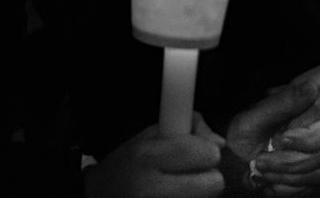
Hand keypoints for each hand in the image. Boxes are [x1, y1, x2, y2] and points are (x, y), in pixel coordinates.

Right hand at [84, 112, 223, 197]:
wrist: (100, 197)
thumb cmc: (129, 164)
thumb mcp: (150, 135)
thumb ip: (188, 128)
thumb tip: (219, 142)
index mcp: (147, 157)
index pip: (202, 152)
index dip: (209, 151)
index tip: (203, 151)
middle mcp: (150, 189)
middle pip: (214, 184)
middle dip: (209, 176)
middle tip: (194, 173)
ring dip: (201, 194)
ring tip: (181, 188)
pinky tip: (176, 197)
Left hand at [227, 82, 319, 195]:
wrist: (234, 157)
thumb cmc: (244, 132)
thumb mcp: (257, 115)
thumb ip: (284, 102)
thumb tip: (311, 88)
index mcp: (309, 109)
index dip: (304, 135)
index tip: (278, 139)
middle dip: (290, 160)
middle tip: (261, 159)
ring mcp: (319, 154)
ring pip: (319, 172)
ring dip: (285, 174)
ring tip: (260, 167)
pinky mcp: (314, 175)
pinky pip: (310, 187)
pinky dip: (285, 186)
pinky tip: (267, 179)